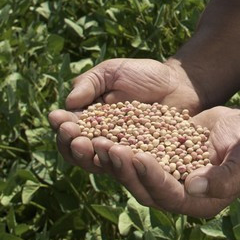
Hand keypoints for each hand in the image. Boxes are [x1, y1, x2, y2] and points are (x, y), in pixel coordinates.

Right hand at [48, 56, 199, 176]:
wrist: (179, 83)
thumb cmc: (143, 75)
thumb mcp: (112, 71)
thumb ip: (90, 83)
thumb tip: (69, 102)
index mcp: (89, 121)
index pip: (69, 130)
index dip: (62, 127)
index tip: (59, 119)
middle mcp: (102, 141)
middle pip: (80, 153)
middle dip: (74, 146)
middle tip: (77, 138)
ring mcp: (123, 153)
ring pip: (102, 164)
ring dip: (95, 158)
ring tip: (96, 146)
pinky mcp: (145, 161)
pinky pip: (133, 167)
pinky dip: (126, 162)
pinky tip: (123, 152)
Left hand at [92, 105, 239, 218]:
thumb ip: (224, 177)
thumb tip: (193, 187)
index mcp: (199, 202)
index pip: (169, 194)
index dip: (151, 177)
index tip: (137, 156)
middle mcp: (178, 196)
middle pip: (143, 188)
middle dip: (124, 169)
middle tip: (107, 147)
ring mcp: (166, 180)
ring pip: (133, 175)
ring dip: (114, 161)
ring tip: (96, 141)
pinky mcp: (158, 162)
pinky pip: (134, 158)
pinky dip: (118, 148)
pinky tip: (101, 132)